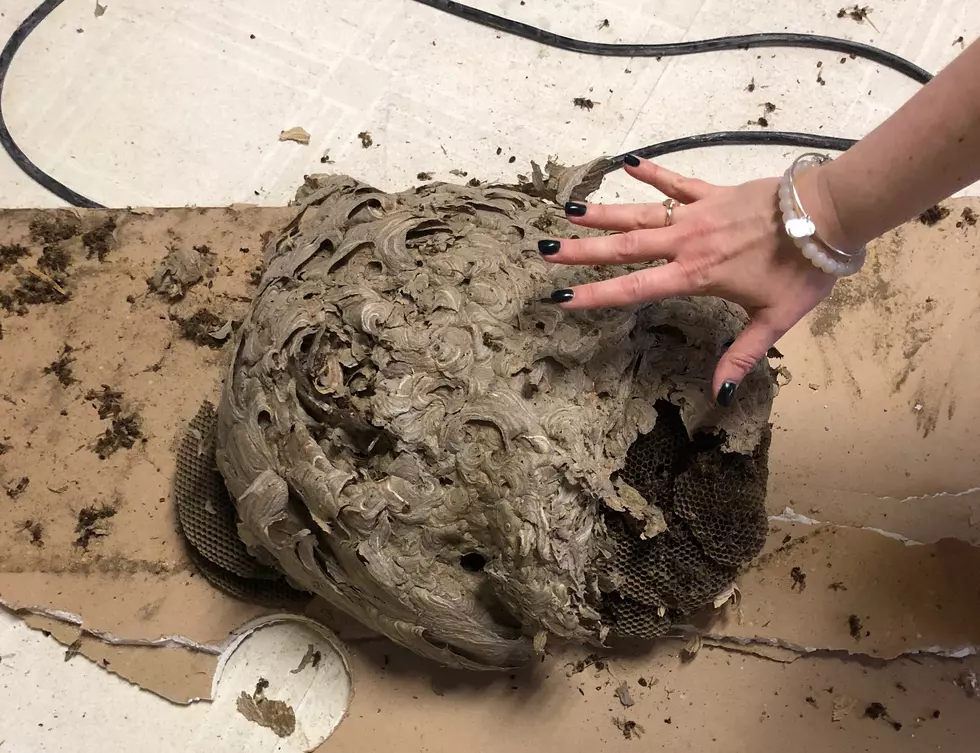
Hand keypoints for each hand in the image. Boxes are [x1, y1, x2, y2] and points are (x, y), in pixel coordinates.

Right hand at [541, 156, 839, 405]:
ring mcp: (697, 214)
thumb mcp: (775, 319)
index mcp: (695, 275)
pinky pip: (677, 183)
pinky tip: (629, 163)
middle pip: (625, 247)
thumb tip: (718, 394)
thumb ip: (742, 355)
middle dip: (583, 251)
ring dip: (604, 213)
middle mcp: (686, 243)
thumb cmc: (803, 269)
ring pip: (641, 214)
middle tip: (545, 250)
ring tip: (569, 211)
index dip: (596, 295)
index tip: (562, 296)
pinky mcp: (713, 193)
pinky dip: (654, 173)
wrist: (828, 215)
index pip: (635, 289)